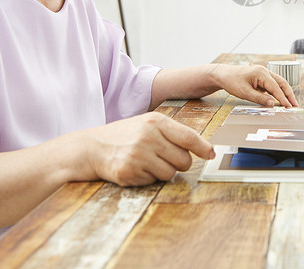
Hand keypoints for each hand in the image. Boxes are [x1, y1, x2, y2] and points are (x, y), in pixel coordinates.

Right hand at [83, 112, 214, 185]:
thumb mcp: (147, 124)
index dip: (203, 147)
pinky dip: (148, 178)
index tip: (211, 154)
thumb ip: (172, 133)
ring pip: (170, 173)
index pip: (188, 137)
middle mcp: (148, 137)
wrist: (92, 147)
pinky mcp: (129, 172)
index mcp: (155, 122)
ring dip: (163, 171)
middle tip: (166, 158)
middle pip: (183, 160)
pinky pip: (153, 181)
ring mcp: (138, 155)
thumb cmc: (125, 135)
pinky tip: (137, 168)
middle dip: (179, 163)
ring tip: (148, 162)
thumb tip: (203, 148)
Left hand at [210, 64, 297, 107]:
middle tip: (295, 105)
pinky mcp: (262, 78)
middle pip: (282, 83)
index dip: (283, 98)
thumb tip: (272, 104)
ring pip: (279, 83)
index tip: (289, 107)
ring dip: (285, 93)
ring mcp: (264, 74)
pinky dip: (278, 92)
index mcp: (261, 73)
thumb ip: (259, 98)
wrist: (223, 75)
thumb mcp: (244, 92)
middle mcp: (264, 72)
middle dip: (289, 94)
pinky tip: (281, 100)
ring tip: (291, 104)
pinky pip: (273, 85)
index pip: (275, 87)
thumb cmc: (232, 82)